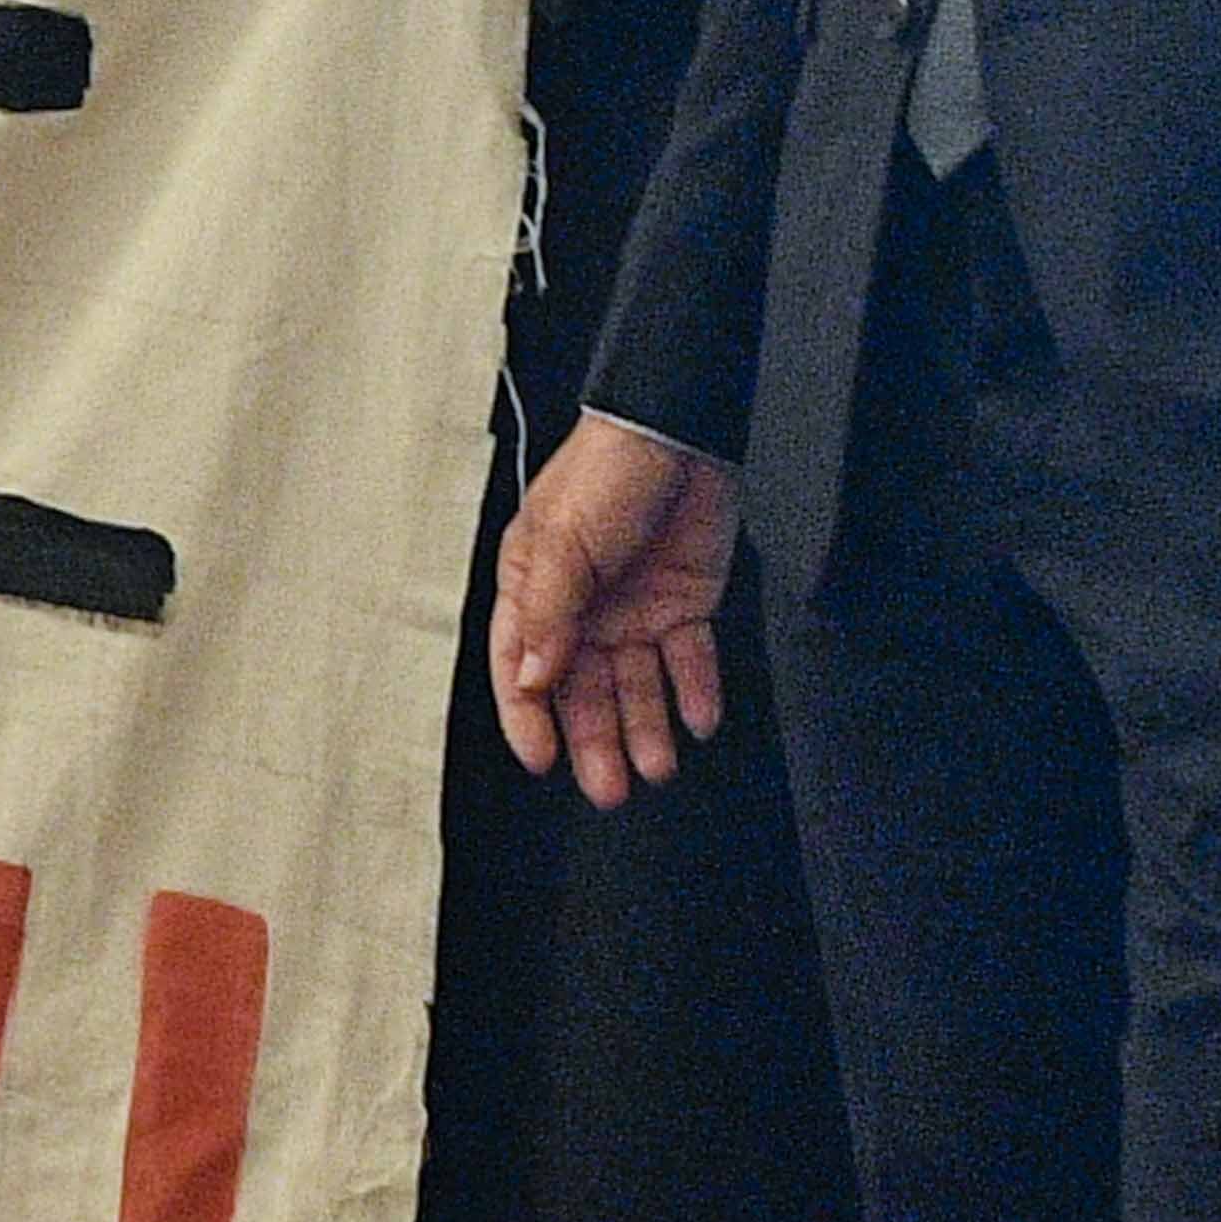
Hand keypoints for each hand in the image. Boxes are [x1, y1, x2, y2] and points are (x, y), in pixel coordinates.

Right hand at [493, 416, 739, 808]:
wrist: (679, 432)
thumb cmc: (603, 470)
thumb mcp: (562, 542)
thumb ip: (549, 615)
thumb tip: (529, 679)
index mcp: (535, 591)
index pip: (521, 669)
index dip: (528, 719)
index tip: (543, 761)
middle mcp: (582, 610)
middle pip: (583, 691)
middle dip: (596, 742)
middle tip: (610, 788)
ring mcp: (633, 610)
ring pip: (636, 686)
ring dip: (646, 727)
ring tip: (658, 768)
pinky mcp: (683, 605)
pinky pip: (689, 661)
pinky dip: (695, 692)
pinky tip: (699, 721)